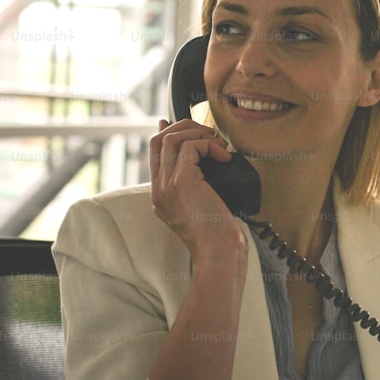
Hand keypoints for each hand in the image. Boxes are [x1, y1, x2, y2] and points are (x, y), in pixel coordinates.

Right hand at [149, 118, 244, 256]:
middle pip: (158, 140)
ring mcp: (166, 185)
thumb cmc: (219, 235)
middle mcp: (158, 189)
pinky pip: (190, 147)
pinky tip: (224, 158)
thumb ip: (199, 184)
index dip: (169, 133)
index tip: (185, 126)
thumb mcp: (204, 206)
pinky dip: (209, 145)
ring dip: (197, 133)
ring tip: (218, 145)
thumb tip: (206, 159)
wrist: (219, 252)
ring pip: (170, 138)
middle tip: (208, 134)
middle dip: (183, 128)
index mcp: (161, 196)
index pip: (155, 154)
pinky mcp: (181, 181)